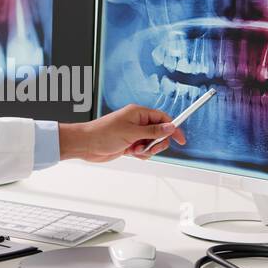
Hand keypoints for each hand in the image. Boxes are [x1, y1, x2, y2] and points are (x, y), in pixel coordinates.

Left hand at [58, 104, 185, 162]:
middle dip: (157, 143)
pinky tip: (131, 153)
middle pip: (160, 133)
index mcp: (138, 113)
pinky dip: (140, 154)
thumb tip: (170, 127)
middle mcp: (137, 122)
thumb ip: (152, 131)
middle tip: (149, 148)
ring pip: (152, 143)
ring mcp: (134, 133)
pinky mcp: (129, 144)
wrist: (86, 144)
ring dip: (147, 150)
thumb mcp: (131, 132)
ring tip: (135, 150)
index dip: (173, 128)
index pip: (163, 118)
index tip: (181, 139)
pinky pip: (143, 150)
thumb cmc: (103, 133)